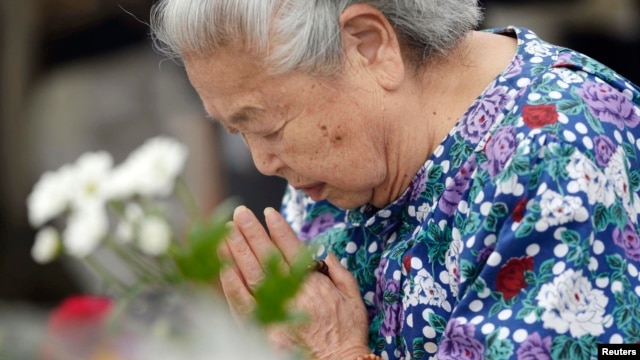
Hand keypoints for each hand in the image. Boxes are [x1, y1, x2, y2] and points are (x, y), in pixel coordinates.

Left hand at [219, 206, 369, 358]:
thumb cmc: (348, 332)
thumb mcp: (354, 296)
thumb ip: (339, 271)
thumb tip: (323, 252)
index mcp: (314, 282)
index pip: (291, 248)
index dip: (278, 228)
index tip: (268, 212)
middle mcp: (293, 292)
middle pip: (267, 256)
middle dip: (252, 232)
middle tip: (239, 213)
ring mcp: (276, 309)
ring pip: (251, 274)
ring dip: (237, 251)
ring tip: (226, 232)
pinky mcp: (264, 326)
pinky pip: (243, 303)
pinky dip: (232, 284)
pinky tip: (224, 268)